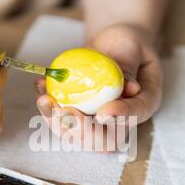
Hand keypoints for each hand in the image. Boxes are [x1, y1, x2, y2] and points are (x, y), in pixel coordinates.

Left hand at [35, 25, 162, 151]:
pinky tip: (40, 87)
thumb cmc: (128, 43)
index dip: (120, 116)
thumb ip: (128, 66)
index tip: (102, 112)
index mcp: (144, 102)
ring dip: (58, 123)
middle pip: (106, 141)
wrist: (113, 46)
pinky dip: (49, 110)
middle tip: (65, 111)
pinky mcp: (81, 117)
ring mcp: (100, 123)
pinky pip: (64, 122)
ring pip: (80, 137)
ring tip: (44, 99)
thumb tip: (128, 87)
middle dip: (82, 131)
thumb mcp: (132, 47)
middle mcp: (123, 120)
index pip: (136, 115)